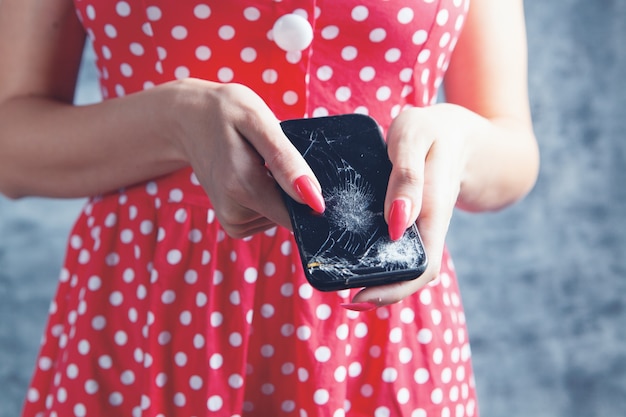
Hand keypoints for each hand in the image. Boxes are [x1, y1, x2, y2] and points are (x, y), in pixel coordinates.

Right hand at [171, 80, 324, 237]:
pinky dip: (269, 195)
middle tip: (271, 154)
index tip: (296, 165)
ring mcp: (232, 222)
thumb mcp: (258, 121)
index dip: (309, 194)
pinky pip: (269, 215)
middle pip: (291, 212)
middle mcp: (234, 213)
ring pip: (281, 213)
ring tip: (258, 161)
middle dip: (292, 185)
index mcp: (242, 188)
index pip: (298, 215)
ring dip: (279, 188)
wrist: (185, 120)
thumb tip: (314, 200)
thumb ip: (287, 161)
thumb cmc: (224, 112)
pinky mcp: (234, 224)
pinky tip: (254, 173)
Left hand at [350, 104, 469, 306]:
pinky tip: (351, 254)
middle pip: (409, 275)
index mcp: (433, 212)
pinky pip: (396, 246)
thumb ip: (407, 177)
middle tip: (343, 298)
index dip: (392, 290)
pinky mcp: (410, 219)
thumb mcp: (416, 137)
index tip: (357, 297)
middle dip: (379, 293)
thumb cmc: (433, 129)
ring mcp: (420, 225)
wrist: (458, 130)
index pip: (421, 268)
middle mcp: (428, 226)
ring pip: (402, 263)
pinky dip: (376, 256)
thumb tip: (396, 224)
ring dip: (376, 277)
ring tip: (342, 281)